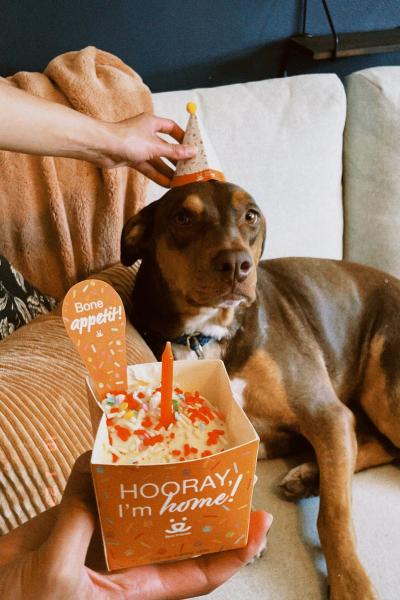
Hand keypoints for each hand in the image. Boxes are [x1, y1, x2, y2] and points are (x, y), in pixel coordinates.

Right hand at [0, 453, 272, 599]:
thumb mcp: (58, 575)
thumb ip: (79, 521)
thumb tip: (93, 471)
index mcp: (139, 586)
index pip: (201, 571)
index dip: (233, 550)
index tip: (259, 524)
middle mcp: (129, 557)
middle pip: (178, 529)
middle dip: (203, 502)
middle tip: (225, 468)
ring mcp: (105, 533)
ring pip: (141, 502)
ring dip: (156, 477)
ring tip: (176, 445)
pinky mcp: (76, 514)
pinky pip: (97, 485)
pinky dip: (103, 465)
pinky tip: (113, 444)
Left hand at [101, 112, 196, 186]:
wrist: (101, 148)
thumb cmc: (126, 139)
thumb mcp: (155, 146)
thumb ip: (174, 152)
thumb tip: (192, 152)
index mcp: (151, 123)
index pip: (171, 128)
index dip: (182, 137)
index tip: (191, 147)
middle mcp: (145, 133)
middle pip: (165, 146)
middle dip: (176, 158)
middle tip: (188, 168)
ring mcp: (138, 146)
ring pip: (156, 159)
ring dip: (167, 170)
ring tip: (180, 180)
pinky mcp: (131, 158)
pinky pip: (147, 167)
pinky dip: (156, 175)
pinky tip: (167, 184)